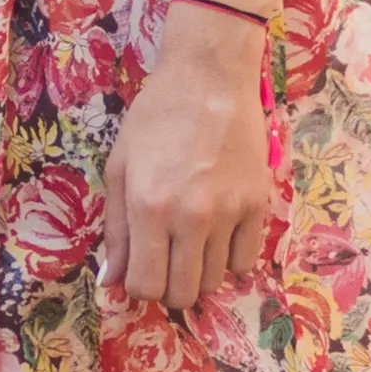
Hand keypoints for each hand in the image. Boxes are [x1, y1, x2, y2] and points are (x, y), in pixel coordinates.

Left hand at [106, 3, 274, 307]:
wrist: (209, 78)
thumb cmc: (156, 118)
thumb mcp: (120, 168)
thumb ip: (116, 229)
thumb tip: (111, 279)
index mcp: (149, 208)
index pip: (145, 286)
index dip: (139, 287)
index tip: (142, 270)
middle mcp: (191, 217)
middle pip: (183, 293)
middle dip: (170, 287)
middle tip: (167, 262)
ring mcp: (230, 212)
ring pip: (215, 282)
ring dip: (200, 272)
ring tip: (193, 243)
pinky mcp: (259, 204)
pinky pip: (246, 262)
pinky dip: (230, 259)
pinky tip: (220, 236)